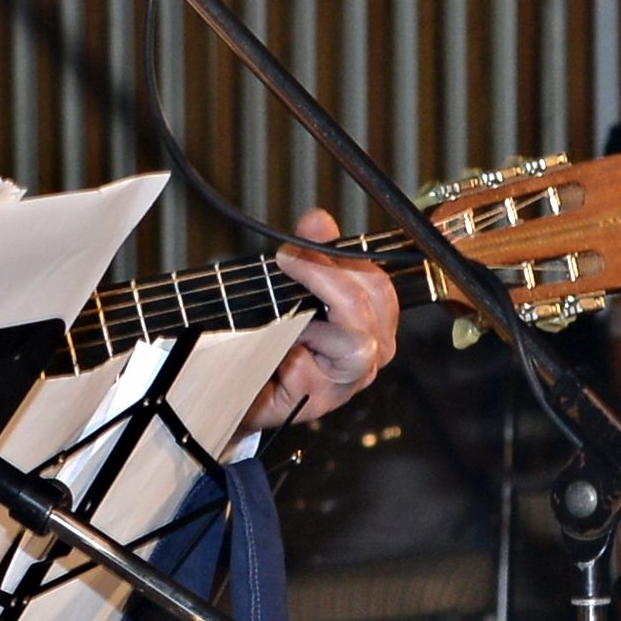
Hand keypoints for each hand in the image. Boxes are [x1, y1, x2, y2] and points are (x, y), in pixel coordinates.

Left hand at [243, 211, 398, 434]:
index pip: (377, 285)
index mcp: (374, 323)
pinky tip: (274, 349)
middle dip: (326, 278)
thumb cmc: (279, 341)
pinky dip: (290, 353)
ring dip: (312, 321)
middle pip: (369, 307)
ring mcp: (348, 381)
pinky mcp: (320, 401)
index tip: (304, 241)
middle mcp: (371, 353)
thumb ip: (313, 254)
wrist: (243, 390)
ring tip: (283, 315)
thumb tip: (319, 220)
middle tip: (287, 262)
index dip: (342, 259)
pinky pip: (312, 370)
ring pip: (354, 343)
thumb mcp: (295, 291)